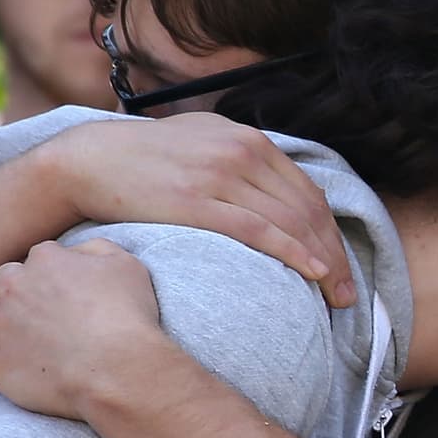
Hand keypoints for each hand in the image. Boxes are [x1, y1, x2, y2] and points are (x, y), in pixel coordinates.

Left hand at [0, 239, 165, 418]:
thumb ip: (97, 249)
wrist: (117, 372)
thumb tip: (78, 252)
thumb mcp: (126, 266)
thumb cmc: (128, 320)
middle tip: (28, 307)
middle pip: (4, 278)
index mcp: (46, 259)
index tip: (57, 289)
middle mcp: (15, 286)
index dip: (49, 274)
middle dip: (13, 289)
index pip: (39, 257)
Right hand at [51, 112, 354, 306]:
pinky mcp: (199, 201)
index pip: (308, 192)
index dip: (332, 234)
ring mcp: (221, 175)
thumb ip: (235, 161)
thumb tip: (265, 191)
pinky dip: (293, 252)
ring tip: (336, 298)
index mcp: (247, 139)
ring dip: (323, 263)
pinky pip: (260, 230)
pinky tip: (312, 274)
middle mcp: (242, 152)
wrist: (88, 160)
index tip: (342, 268)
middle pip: (309, 210)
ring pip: (292, 222)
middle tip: (349, 294)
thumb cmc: (141, 162)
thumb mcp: (199, 145)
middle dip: (337, 255)